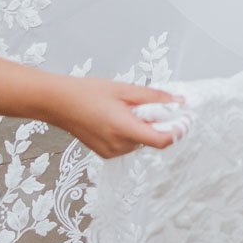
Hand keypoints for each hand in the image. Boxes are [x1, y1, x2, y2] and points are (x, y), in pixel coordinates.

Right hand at [44, 78, 180, 157]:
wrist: (57, 103)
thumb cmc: (88, 92)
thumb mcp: (125, 89)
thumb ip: (154, 97)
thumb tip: (179, 102)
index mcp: (123, 129)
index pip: (161, 141)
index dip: (177, 131)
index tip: (185, 119)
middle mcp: (118, 146)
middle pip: (152, 139)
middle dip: (158, 123)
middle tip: (151, 104)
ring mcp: (110, 152)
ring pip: (141, 142)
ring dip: (144, 127)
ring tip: (128, 108)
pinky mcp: (105, 153)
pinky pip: (129, 144)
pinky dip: (132, 131)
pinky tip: (119, 117)